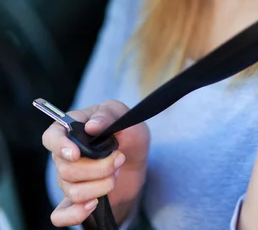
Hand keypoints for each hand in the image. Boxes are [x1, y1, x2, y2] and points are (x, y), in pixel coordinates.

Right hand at [42, 100, 149, 226]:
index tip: (76, 154)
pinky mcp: (76, 199)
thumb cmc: (124, 130)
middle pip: (67, 170)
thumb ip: (107, 115)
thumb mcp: (121, 115)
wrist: (135, 156)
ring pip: (73, 191)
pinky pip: (61, 215)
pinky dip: (75, 214)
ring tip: (116, 173)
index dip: (59, 146)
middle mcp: (64, 155)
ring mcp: (68, 179)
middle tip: (119, 158)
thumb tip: (91, 126)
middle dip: (99, 168)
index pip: (51, 137)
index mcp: (71, 129)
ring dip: (102, 185)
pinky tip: (94, 204)